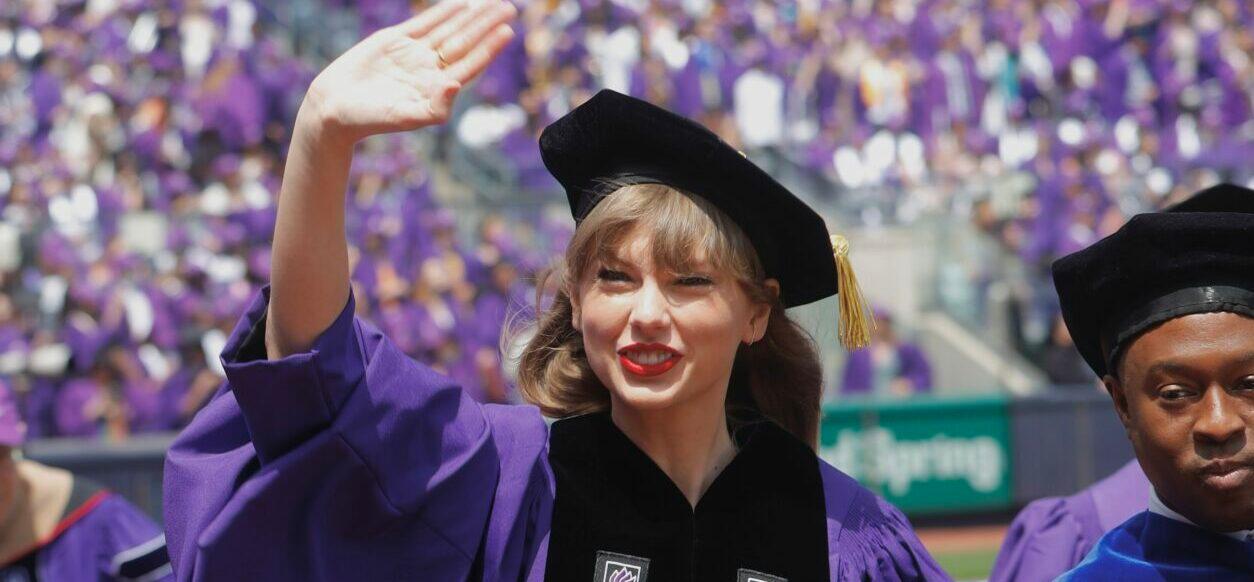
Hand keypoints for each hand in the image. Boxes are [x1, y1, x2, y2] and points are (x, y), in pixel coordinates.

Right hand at [301, 0, 517, 144]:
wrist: (335, 108)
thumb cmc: (371, 119)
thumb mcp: (406, 116)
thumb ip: (435, 106)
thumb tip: (457, 85)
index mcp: (438, 88)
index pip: (471, 63)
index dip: (489, 47)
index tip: (508, 31)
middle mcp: (430, 70)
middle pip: (464, 42)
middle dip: (486, 25)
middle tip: (509, 9)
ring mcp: (414, 54)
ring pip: (448, 30)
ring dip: (469, 16)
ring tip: (490, 3)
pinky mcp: (395, 41)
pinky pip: (424, 22)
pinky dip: (442, 12)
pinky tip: (459, 3)